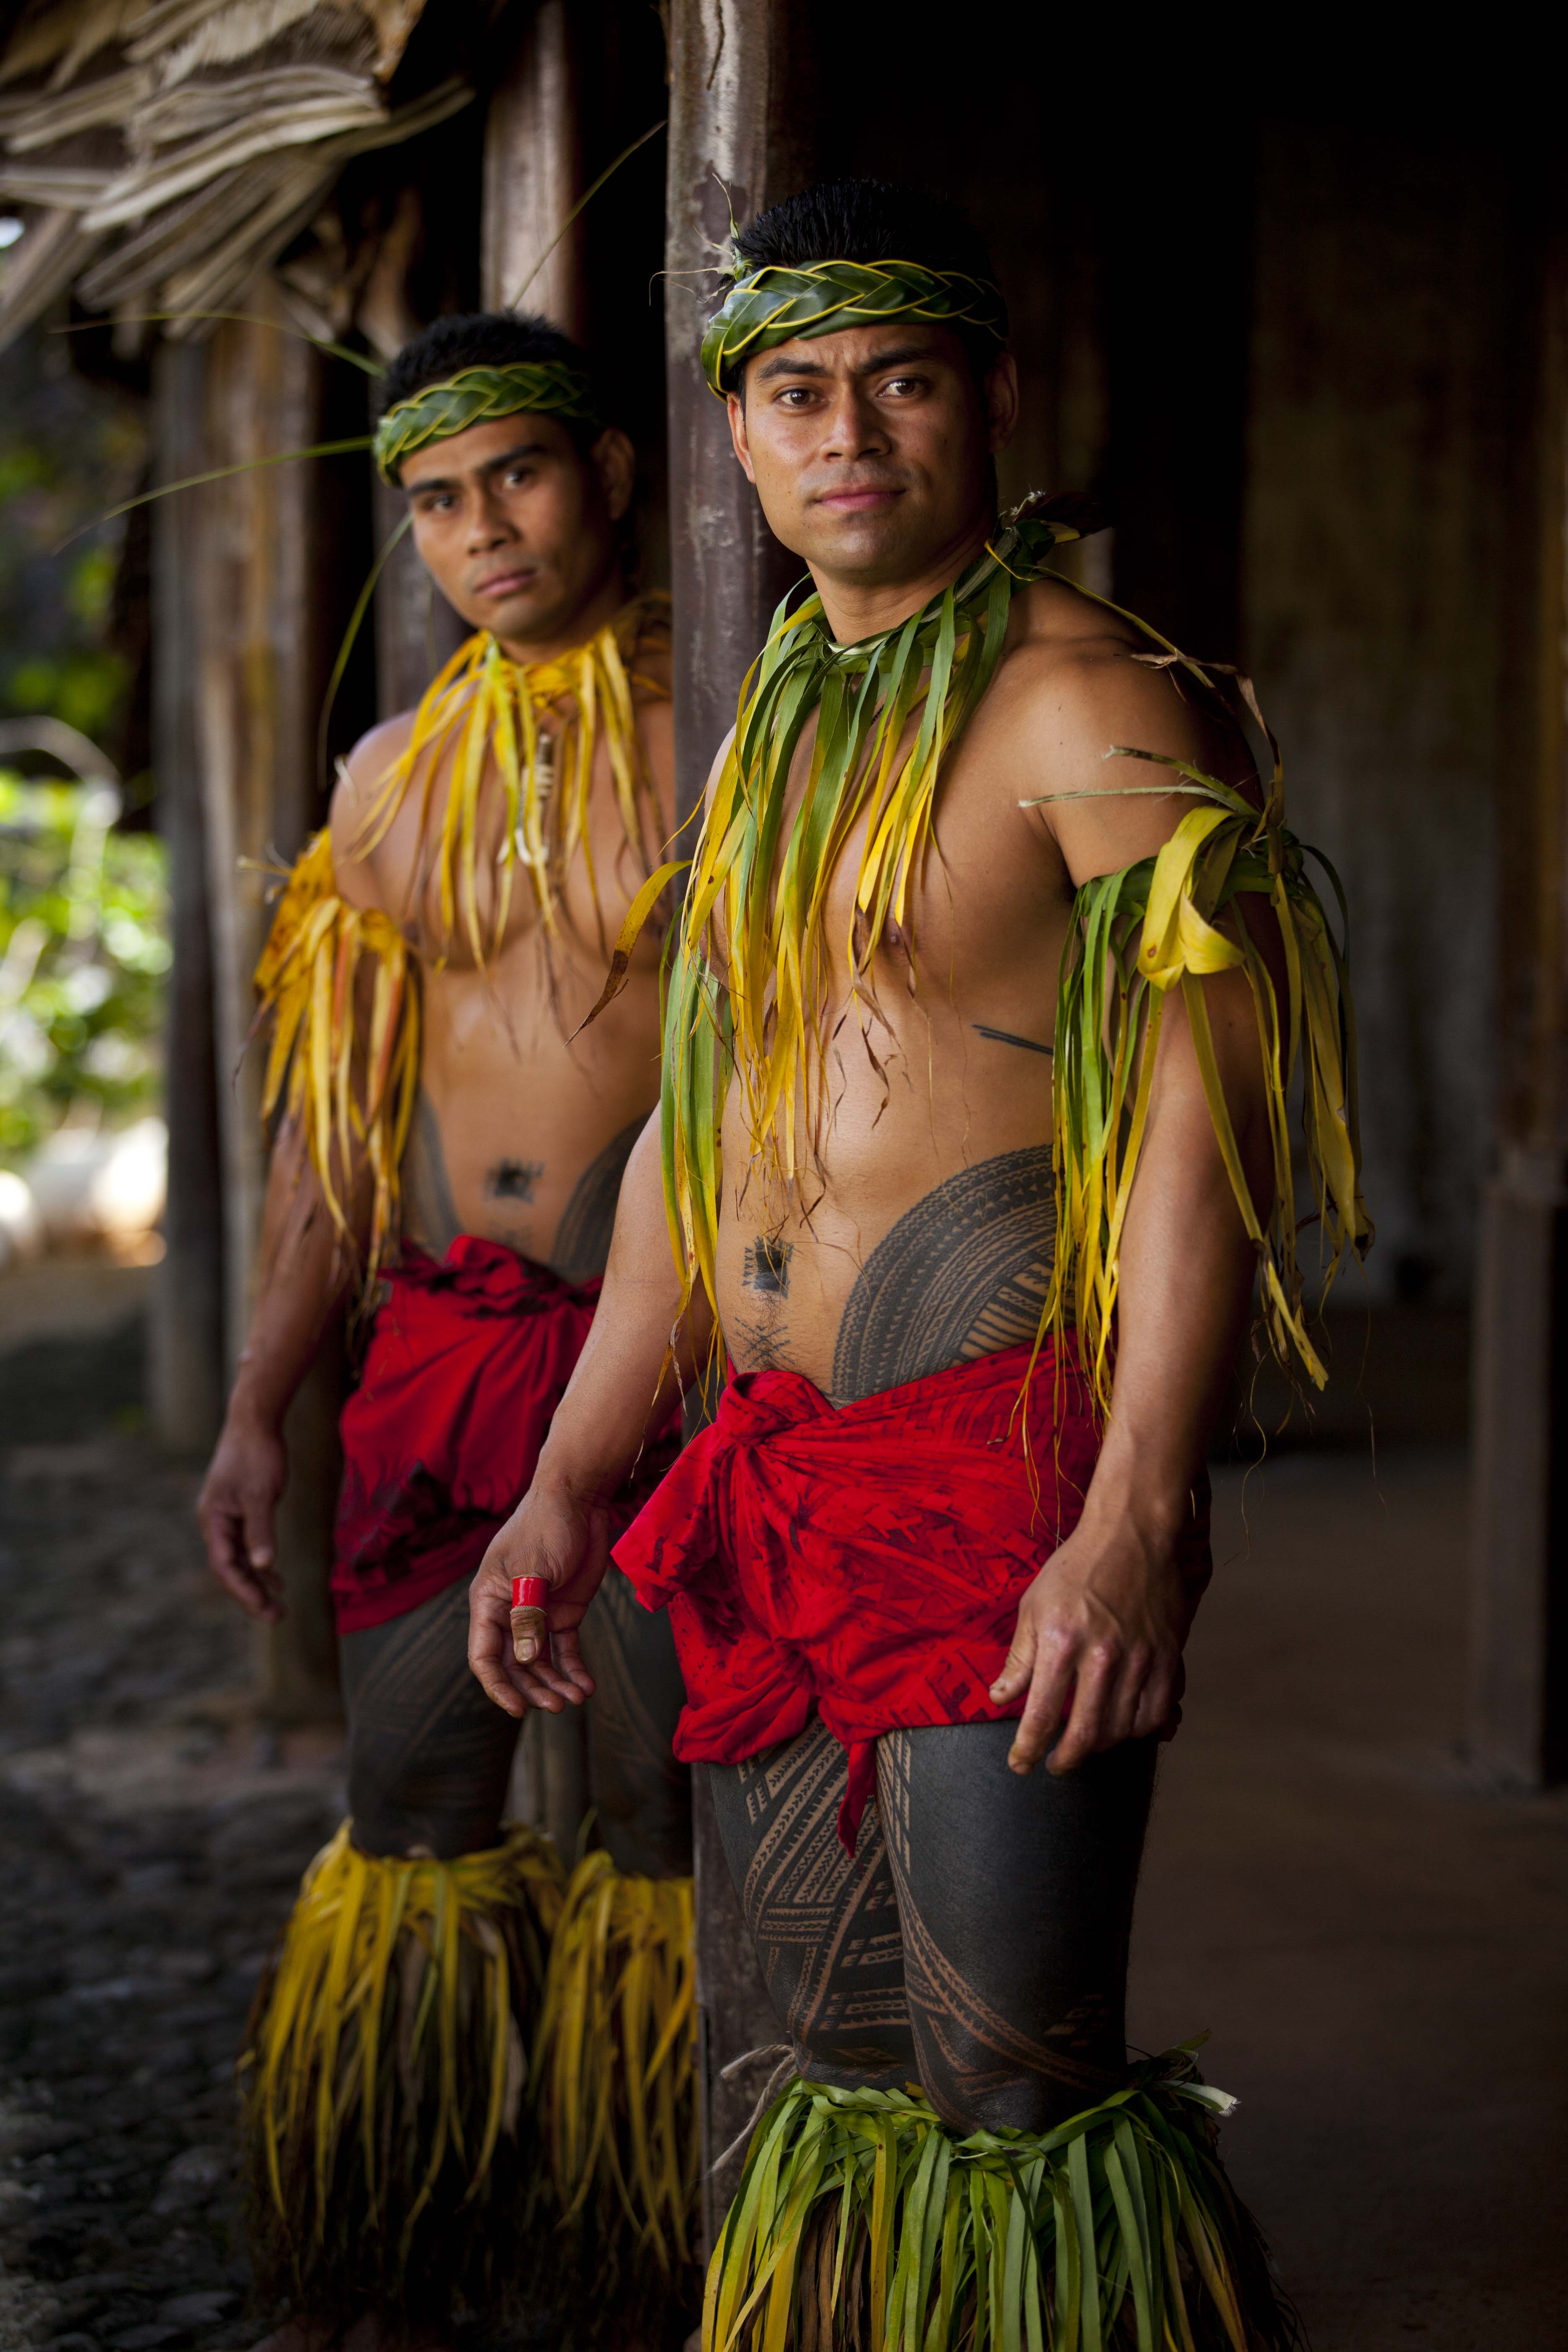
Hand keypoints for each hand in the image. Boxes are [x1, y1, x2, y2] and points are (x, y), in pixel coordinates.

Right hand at [196, 1412, 287, 1620]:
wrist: (255, 1420)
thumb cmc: (257, 1454)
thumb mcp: (260, 1494)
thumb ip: (261, 1530)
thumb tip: (262, 1567)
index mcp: (213, 1520)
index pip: (224, 1566)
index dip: (243, 1591)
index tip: (264, 1611)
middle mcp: (215, 1523)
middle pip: (230, 1568)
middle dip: (251, 1595)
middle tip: (278, 1617)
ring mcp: (226, 1517)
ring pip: (238, 1559)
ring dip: (256, 1583)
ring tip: (279, 1606)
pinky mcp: (240, 1510)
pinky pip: (246, 1545)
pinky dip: (260, 1563)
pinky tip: (276, 1578)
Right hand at [468, 1478, 615, 1717]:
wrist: (580, 1498)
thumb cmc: (546, 1527)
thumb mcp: (533, 1571)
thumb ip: (528, 1616)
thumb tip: (524, 1660)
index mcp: (488, 1602)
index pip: (485, 1655)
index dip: (499, 1685)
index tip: (519, 1709)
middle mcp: (509, 1613)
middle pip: (515, 1665)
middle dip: (534, 1689)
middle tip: (558, 1706)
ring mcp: (538, 1613)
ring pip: (540, 1662)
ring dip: (555, 1683)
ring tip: (577, 1698)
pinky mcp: (564, 1611)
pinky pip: (564, 1648)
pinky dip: (574, 1668)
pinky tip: (587, 1685)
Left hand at [988, 1505, 1202, 1773]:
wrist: (1132, 1535)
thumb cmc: (1077, 1568)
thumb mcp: (1033, 1607)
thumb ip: (1020, 1658)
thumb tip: (1001, 1698)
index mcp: (1062, 1643)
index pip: (1042, 1716)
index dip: (1028, 1749)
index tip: (1020, 1764)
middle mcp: (1102, 1656)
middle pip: (1086, 1734)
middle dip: (1065, 1759)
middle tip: (1054, 1764)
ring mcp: (1139, 1659)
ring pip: (1122, 1729)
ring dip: (1100, 1746)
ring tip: (1085, 1743)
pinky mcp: (1167, 1657)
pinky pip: (1155, 1713)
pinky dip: (1138, 1730)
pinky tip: (1123, 1725)